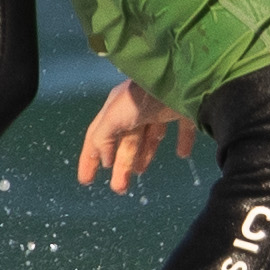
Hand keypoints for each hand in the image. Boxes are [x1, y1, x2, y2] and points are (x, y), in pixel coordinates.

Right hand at [76, 80, 193, 188]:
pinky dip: (182, 141)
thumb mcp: (113, 117)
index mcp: (116, 108)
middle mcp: (136, 108)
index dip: (90, 159)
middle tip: (119, 189)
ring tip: (140, 173)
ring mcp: (160, 108)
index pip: (98, 137)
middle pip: (126, 142)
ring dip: (144, 156)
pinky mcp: (183, 109)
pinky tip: (183, 154)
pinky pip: (183, 128)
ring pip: (150, 137)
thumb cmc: (139, 99)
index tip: (86, 181)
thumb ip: (103, 138)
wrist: (177, 80)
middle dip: (121, 166)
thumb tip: (105, 160)